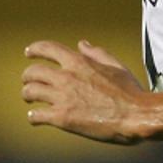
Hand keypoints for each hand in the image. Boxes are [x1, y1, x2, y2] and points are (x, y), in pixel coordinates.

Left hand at [22, 40, 147, 142]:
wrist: (135, 116)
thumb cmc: (129, 91)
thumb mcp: (115, 66)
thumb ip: (96, 54)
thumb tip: (82, 44)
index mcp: (78, 62)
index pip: (47, 48)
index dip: (35, 49)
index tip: (28, 52)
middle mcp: (66, 77)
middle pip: (33, 72)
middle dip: (27, 76)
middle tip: (27, 81)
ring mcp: (63, 98)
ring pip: (31, 92)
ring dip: (27, 95)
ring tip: (29, 99)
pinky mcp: (63, 118)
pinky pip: (37, 115)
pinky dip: (33, 116)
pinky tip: (35, 117)